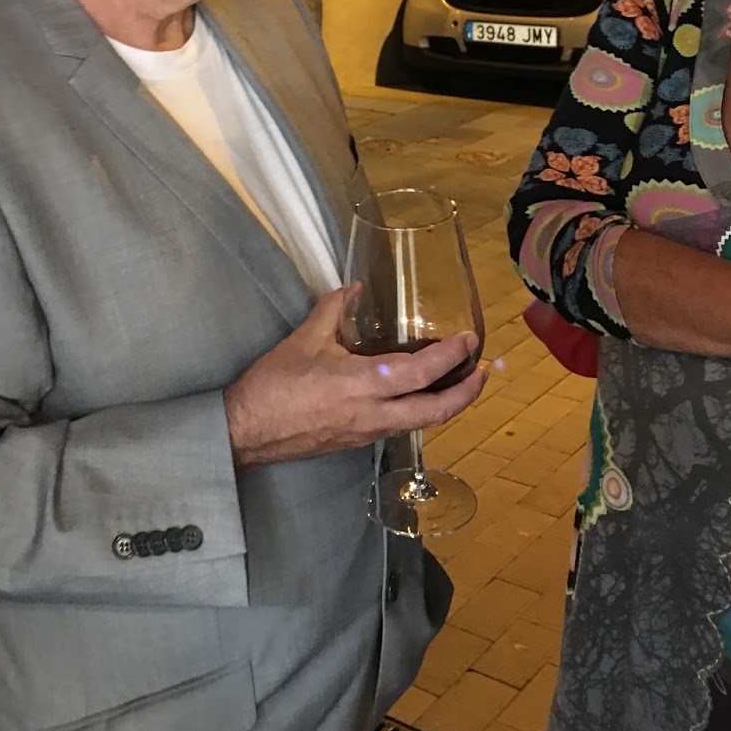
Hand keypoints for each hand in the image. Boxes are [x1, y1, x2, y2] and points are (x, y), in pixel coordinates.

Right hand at [224, 287, 485, 469]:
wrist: (247, 431)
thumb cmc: (273, 385)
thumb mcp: (303, 340)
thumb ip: (333, 311)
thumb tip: (354, 289)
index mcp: (362, 384)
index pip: (420, 373)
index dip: (451, 357)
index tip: (469, 340)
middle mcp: (373, 413)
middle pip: (436, 411)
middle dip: (466, 392)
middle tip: (483, 371)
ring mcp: (368, 432)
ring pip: (422, 422)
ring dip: (447, 403)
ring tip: (459, 381)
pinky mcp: (359, 441)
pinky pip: (401, 425)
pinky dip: (420, 409)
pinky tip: (419, 394)